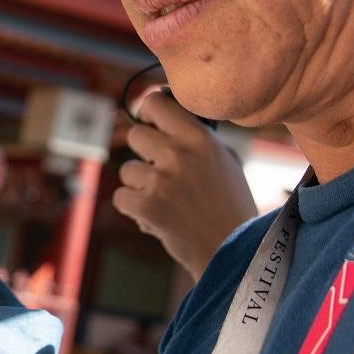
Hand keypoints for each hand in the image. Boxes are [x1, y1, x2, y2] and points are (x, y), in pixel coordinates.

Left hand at [112, 89, 260, 280]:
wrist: (233, 250)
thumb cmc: (229, 203)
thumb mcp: (223, 159)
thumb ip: (195, 136)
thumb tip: (166, 112)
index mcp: (200, 138)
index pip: (155, 103)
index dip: (147, 112)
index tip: (149, 122)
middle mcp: (179, 154)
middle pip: (134, 135)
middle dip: (143, 153)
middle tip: (159, 170)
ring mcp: (162, 180)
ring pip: (127, 169)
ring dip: (140, 185)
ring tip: (166, 199)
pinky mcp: (147, 206)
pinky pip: (120, 196)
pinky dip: (133, 208)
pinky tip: (156, 215)